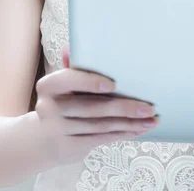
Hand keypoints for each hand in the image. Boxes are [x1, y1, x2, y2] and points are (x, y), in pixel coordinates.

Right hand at [34, 43, 159, 165]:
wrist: (43, 137)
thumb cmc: (61, 99)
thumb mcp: (62, 82)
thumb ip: (72, 66)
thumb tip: (72, 47)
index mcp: (48, 86)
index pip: (69, 80)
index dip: (90, 82)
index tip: (112, 84)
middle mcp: (49, 109)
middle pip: (92, 108)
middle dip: (124, 108)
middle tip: (148, 107)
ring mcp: (58, 131)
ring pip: (101, 126)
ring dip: (129, 123)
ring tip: (150, 120)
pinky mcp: (71, 147)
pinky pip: (102, 139)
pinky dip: (123, 134)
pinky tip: (139, 129)